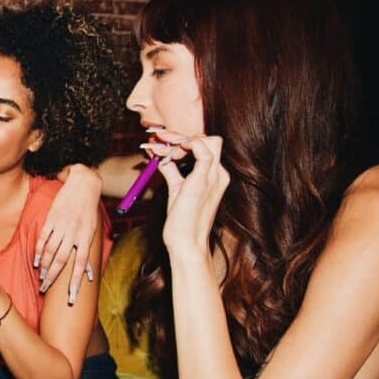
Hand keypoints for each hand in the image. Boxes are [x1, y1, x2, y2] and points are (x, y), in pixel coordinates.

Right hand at [35, 164, 101, 295]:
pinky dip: (39, 251)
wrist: (83, 184)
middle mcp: (74, 233)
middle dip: (53, 278)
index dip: (75, 282)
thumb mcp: (91, 230)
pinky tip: (36, 262)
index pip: (81, 265)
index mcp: (86, 237)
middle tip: (45, 290)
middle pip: (61, 260)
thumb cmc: (88, 210)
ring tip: (41, 279)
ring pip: (50, 250)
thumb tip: (89, 274)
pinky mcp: (51, 219)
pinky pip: (43, 238)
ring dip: (45, 266)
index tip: (71, 297)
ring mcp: (61, 226)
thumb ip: (86, 251)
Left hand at [149, 132, 229, 252]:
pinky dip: (185, 144)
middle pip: (209, 140)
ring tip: (160, 148)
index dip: (182, 141)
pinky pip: (202, 149)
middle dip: (182, 136)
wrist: (185, 242)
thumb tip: (162, 159)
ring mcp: (213, 177)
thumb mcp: (176, 190)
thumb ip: (172, 172)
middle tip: (159, 141)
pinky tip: (169, 152)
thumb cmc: (181, 221)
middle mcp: (218, 174)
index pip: (205, 146)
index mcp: (214, 176)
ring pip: (209, 140)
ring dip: (181, 139)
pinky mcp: (203, 180)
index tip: (161, 145)